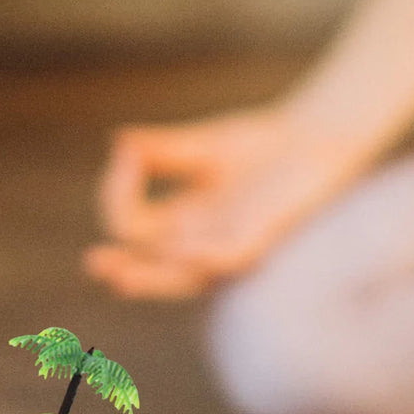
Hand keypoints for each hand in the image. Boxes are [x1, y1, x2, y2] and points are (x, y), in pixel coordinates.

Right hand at [86, 106, 363, 298]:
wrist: (318, 138)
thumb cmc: (266, 146)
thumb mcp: (205, 147)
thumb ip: (164, 150)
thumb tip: (118, 142)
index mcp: (185, 222)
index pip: (135, 228)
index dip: (118, 195)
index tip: (124, 152)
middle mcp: (203, 242)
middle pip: (155, 268)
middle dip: (124, 269)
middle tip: (95, 265)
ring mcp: (232, 245)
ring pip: (185, 274)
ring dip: (154, 274)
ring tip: (122, 274)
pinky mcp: (264, 239)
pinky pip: (230, 259)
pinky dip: (205, 258)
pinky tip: (185, 251)